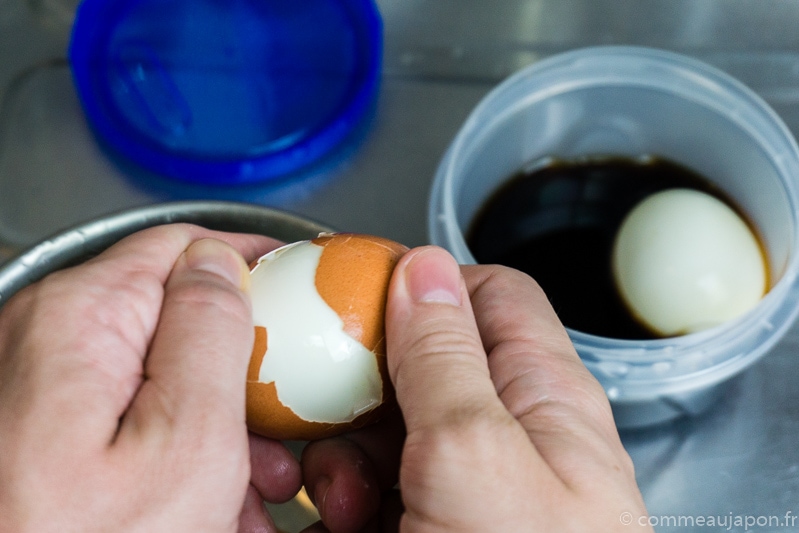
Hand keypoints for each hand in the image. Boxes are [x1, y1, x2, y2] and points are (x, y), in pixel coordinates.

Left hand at [0, 224, 300, 531]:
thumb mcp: (187, 441)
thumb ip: (212, 330)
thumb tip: (223, 263)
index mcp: (82, 319)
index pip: (187, 245)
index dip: (254, 271)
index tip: (299, 313)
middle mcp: (46, 340)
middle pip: (175, 316)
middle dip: (240, 371)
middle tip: (278, 434)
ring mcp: (36, 390)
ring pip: (157, 376)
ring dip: (216, 425)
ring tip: (250, 493)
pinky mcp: (35, 434)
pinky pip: (125, 422)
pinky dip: (174, 452)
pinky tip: (204, 506)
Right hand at [301, 246, 650, 531]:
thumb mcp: (477, 455)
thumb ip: (447, 359)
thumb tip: (424, 269)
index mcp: (540, 395)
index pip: (485, 296)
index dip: (421, 282)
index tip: (353, 288)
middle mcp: (503, 433)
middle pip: (420, 361)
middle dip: (360, 376)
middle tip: (314, 395)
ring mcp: (460, 486)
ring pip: (384, 425)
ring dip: (339, 443)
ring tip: (325, 486)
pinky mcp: (424, 527)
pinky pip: (370, 486)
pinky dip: (338, 494)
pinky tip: (328, 518)